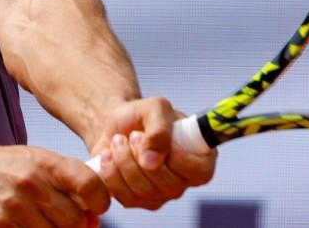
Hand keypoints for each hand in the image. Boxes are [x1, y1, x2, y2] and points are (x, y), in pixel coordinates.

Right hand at [0, 145, 108, 227]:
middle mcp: (34, 181)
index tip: (99, 207)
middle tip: (77, 221)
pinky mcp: (3, 221)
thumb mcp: (36, 159)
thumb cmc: (2, 166)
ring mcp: (17, 203)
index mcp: (47, 162)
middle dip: (80, 224)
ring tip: (52, 221)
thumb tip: (92, 205)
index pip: (88, 183)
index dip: (101, 200)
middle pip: (74, 218)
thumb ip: (64, 178)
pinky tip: (33, 224)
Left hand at [91, 96, 216, 209]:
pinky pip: (124, 196)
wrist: (115, 126)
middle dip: (142, 155)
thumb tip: (152, 161)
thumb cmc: (141, 115)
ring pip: (144, 190)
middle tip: (132, 134)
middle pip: (169, 185)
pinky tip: (108, 155)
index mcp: (199, 157)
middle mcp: (183, 181)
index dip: (178, 158)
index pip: (200, 172)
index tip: (154, 137)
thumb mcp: (154, 107)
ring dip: (124, 160)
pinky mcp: (138, 201)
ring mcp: (161, 195)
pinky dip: (111, 172)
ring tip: (118, 140)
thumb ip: (159, 128)